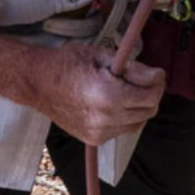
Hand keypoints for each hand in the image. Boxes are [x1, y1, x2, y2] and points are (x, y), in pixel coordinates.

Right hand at [33, 43, 165, 146]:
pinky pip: (122, 130)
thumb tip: (157, 76)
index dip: (158, 83)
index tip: (156, 73)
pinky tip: (112, 104)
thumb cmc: (67, 64)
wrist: (37, 83)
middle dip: (150, 94)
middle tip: (142, 80)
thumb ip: (132, 68)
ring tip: (124, 91)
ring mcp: (100, 132)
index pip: (151, 97)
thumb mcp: (102, 56)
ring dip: (138, 107)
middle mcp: (106, 118)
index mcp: (109, 95)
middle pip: (148, 111)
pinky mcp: (94, 139)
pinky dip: (124, 118)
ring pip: (138, 123)